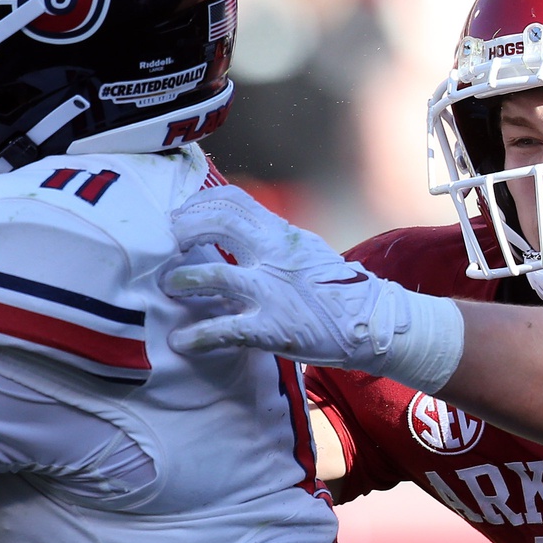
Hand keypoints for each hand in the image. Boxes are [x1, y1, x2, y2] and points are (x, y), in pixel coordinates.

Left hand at [160, 186, 463, 389]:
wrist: (374, 323)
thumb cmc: (336, 290)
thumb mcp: (305, 251)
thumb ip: (271, 241)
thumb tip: (234, 234)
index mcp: (282, 234)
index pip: (234, 199)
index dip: (199, 204)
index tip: (181, 216)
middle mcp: (275, 256)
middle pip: (218, 224)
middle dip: (185, 231)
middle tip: (168, 246)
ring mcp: (273, 293)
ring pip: (214, 277)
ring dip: (183, 282)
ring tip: (170, 288)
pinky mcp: (273, 329)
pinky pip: (225, 330)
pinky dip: (198, 336)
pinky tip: (182, 343)